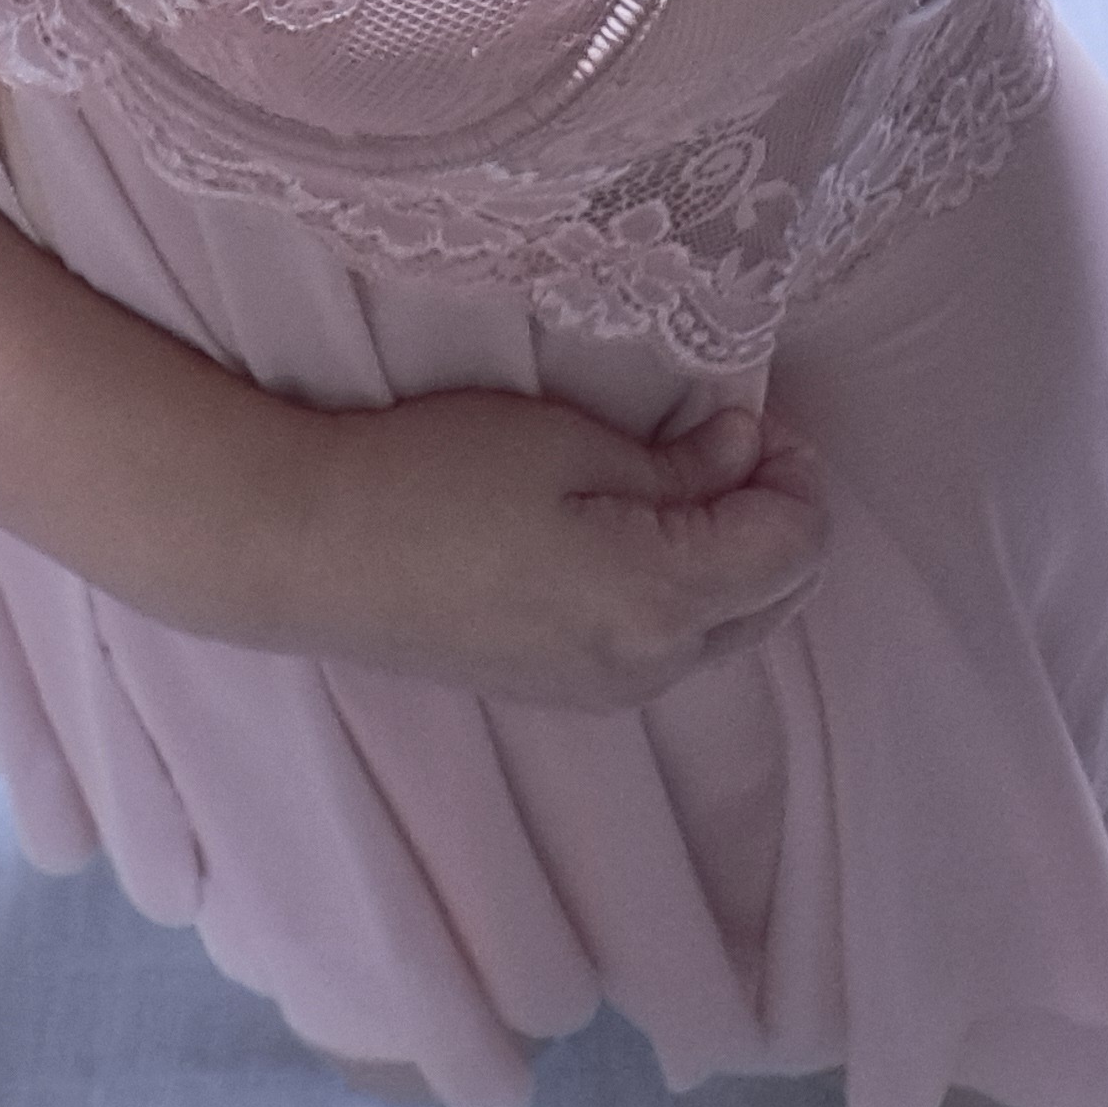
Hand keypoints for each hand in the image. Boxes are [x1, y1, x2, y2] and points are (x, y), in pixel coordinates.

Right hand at [262, 391, 829, 711]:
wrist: (312, 550)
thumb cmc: (433, 475)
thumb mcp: (568, 443)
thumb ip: (679, 463)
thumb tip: (749, 448)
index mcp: (659, 599)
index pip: (795, 548)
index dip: (796, 473)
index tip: (754, 414)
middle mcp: (649, 667)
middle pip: (776, 599)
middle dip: (778, 517)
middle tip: (732, 438)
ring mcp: (606, 693)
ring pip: (726, 628)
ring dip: (732, 556)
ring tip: (682, 476)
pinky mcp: (563, 692)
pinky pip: (666, 646)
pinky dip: (683, 589)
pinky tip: (633, 530)